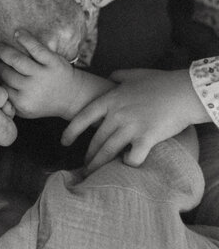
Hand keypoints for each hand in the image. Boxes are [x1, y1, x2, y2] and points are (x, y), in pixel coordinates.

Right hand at [0, 30, 83, 118]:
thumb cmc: (43, 102)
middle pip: (5, 72)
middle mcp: (31, 89)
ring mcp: (42, 75)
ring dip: (3, 50)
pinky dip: (25, 38)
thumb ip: (6, 102)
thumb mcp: (24, 111)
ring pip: (16, 59)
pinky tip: (17, 33)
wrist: (72, 97)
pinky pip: (36, 47)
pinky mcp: (53, 62)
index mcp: (21, 103)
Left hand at [61, 68, 209, 172]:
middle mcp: (117, 114)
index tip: (64, 142)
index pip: (83, 117)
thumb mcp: (136, 74)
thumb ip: (119, 76)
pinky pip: (132, 158)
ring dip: (99, 165)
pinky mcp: (146, 138)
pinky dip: (127, 164)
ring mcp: (131, 127)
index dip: (71, 131)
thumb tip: (110, 76)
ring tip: (93, 174)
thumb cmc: (161, 82)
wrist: (184, 92)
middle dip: (88, 155)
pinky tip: (126, 166)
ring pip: (108, 152)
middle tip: (84, 165)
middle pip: (96, 140)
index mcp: (111, 99)